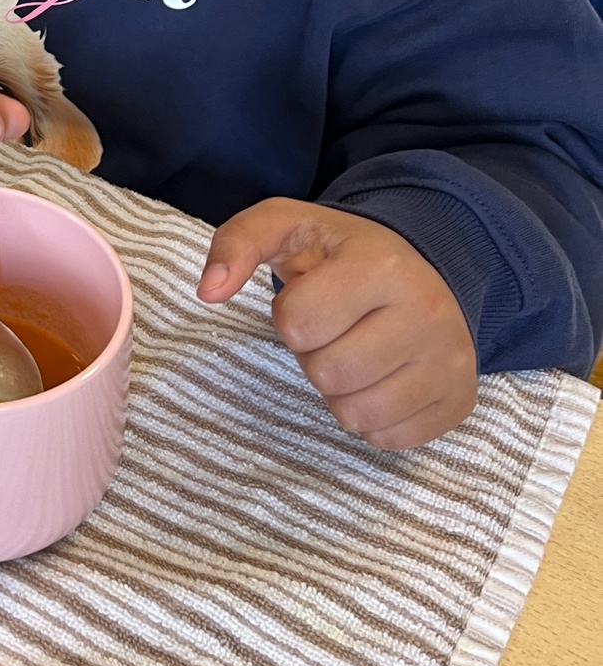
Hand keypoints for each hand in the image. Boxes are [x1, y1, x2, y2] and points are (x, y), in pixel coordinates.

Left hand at [199, 199, 477, 448]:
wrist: (426, 272)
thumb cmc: (345, 255)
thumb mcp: (288, 227)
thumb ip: (237, 243)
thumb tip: (207, 291)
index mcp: (382, 265)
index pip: (297, 323)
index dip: (291, 315)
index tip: (315, 298)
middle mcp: (428, 312)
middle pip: (326, 373)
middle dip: (314, 355)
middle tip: (336, 329)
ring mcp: (450, 362)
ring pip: (355, 414)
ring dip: (339, 391)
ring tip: (357, 351)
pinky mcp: (459, 403)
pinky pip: (387, 439)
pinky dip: (372, 418)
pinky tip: (383, 378)